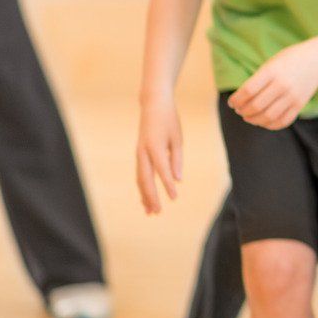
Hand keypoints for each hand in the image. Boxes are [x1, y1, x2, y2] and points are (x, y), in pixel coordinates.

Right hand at [136, 96, 183, 214]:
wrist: (153, 104)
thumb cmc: (169, 120)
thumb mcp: (177, 138)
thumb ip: (176, 159)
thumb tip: (178, 179)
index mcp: (154, 146)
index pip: (162, 170)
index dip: (167, 185)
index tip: (174, 199)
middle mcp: (143, 152)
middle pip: (145, 178)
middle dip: (150, 196)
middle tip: (157, 213)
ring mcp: (139, 153)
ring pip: (140, 178)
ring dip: (144, 195)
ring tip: (150, 212)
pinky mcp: (139, 154)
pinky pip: (140, 173)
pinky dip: (143, 187)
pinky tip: (147, 198)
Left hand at [228, 41, 317, 129]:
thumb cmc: (290, 60)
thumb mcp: (271, 63)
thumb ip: (258, 80)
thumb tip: (241, 100)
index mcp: (272, 71)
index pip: (248, 91)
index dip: (236, 100)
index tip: (232, 103)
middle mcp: (282, 85)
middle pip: (256, 106)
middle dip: (243, 111)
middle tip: (239, 111)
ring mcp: (292, 96)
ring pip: (268, 117)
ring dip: (254, 120)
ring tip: (248, 117)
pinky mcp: (300, 104)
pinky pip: (283, 121)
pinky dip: (270, 125)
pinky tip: (263, 121)